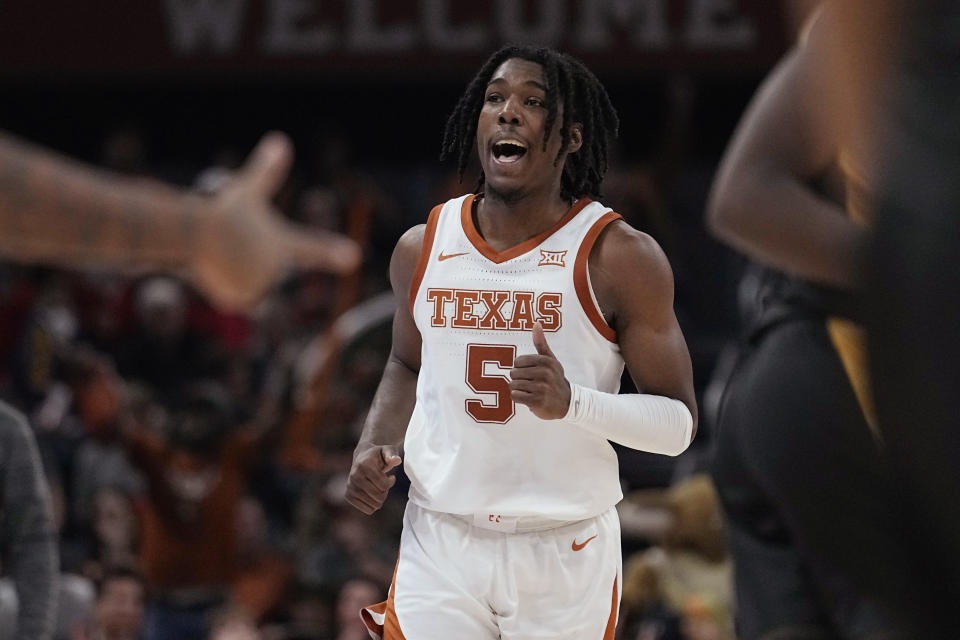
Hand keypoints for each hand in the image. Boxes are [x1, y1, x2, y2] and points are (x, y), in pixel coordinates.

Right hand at [191, 132, 361, 311]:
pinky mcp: (240, 300)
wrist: (194, 234)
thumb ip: (265, 170)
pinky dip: (220, 287)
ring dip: (230, 272)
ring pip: (244, 283)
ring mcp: (260, 286)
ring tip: (222, 256)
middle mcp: (276, 269)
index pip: (311, 247)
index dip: (330, 251)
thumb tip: (280, 139)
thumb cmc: (220, 211)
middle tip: (230, 245)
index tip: (353, 256)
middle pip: (260, 269)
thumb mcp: (245, 190)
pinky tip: (214, 272)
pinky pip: (231, 297)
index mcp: (282, 242)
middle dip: (242, 259)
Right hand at [345, 444, 401, 514]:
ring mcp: (350, 487)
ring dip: (380, 498)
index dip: (391, 482)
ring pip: (374, 505)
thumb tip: (396, 460)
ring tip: (378, 487)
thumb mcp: (388, 450)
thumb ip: (392, 455)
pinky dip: (373, 504)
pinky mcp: (348, 496)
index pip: (383, 485)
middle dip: (385, 492)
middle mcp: (354, 476)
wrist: (362, 457)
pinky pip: (368, 510)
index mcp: (364, 465)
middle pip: (379, 497)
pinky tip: (372, 493)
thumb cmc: (378, 455)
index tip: (391, 477)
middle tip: (384, 483)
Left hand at [510, 322, 570, 418]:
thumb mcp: (551, 360)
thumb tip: (536, 323)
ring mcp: (541, 388)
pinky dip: (519, 398)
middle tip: (531, 384)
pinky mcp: (536, 401)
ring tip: (530, 391)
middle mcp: (544, 373)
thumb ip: (541, 343)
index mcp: (546, 361)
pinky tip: (528, 399)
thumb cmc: (554, 379)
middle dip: (519, 380)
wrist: (567, 403)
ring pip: (513, 385)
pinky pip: (515, 396)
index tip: (531, 373)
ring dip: (519, 390)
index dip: (520, 368)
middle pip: (513, 373)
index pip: (517, 361)